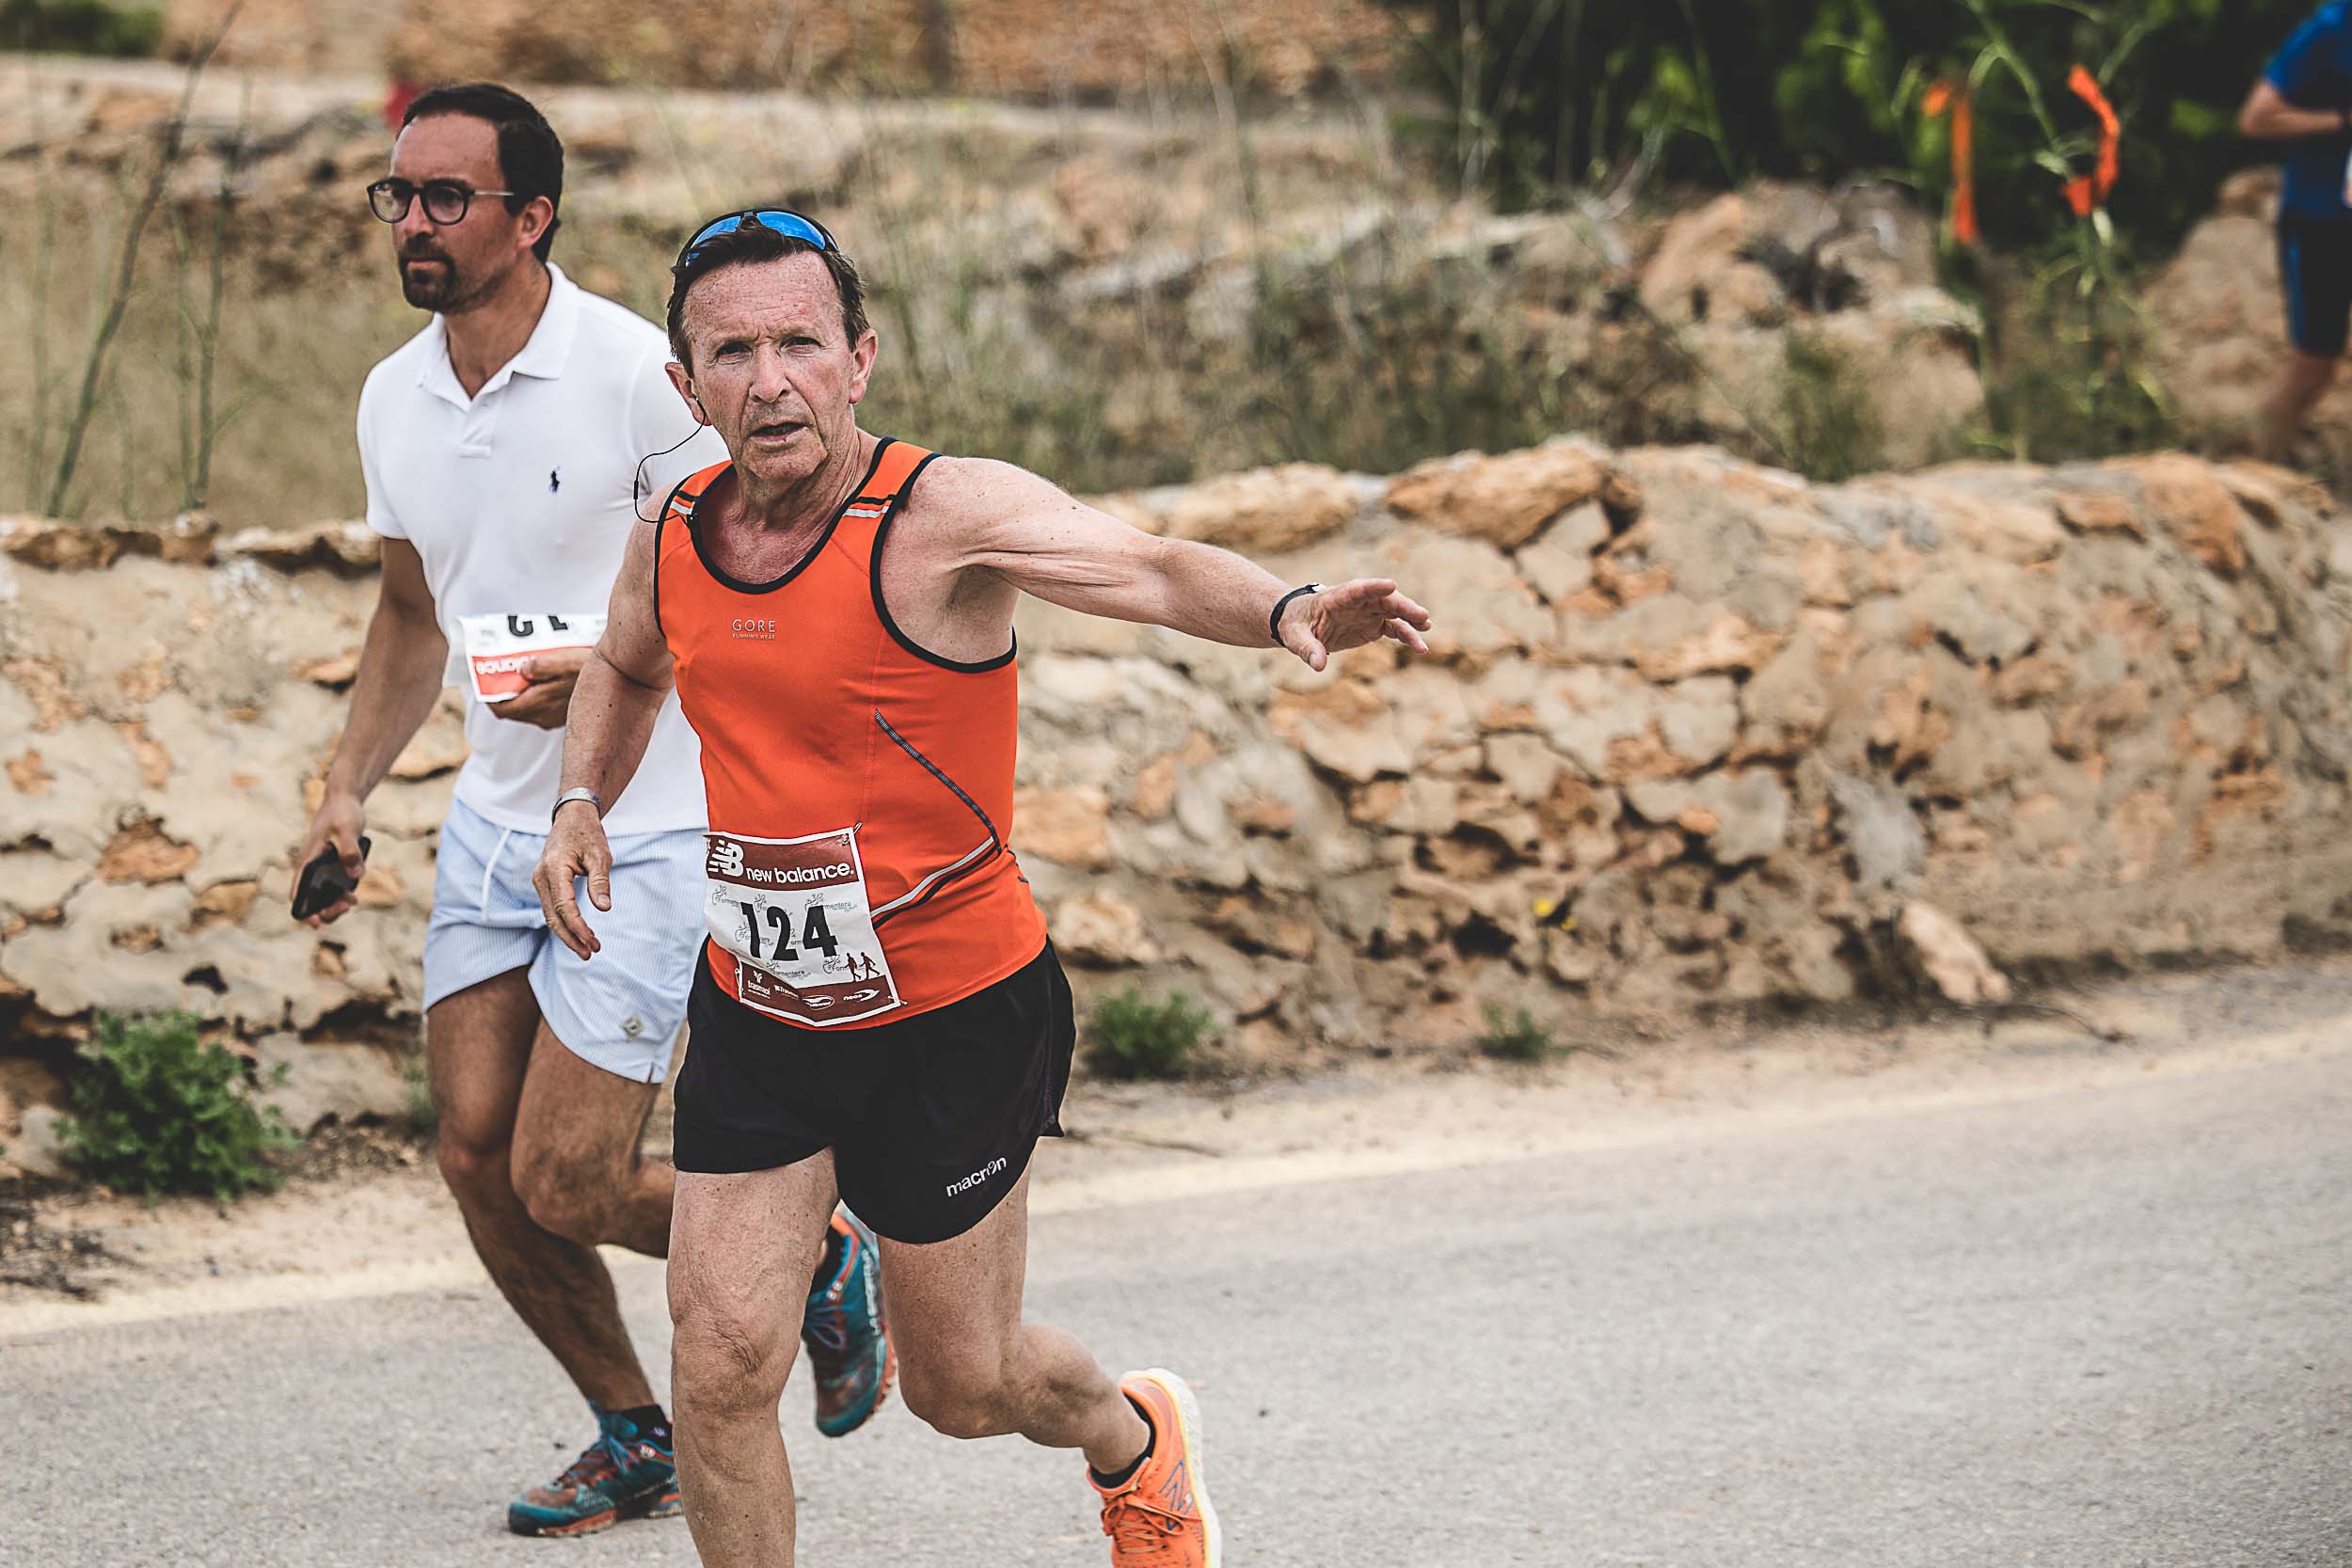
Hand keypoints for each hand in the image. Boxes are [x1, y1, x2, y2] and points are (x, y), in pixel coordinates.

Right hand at [293, 789, 366, 927]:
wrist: (345, 800)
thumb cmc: (341, 813)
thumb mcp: (347, 829)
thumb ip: (350, 851)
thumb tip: (356, 874)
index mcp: (308, 861)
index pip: (299, 892)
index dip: (304, 911)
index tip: (316, 922)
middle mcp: (312, 868)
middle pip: (312, 899)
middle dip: (328, 909)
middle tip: (348, 904)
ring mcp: (322, 867)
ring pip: (324, 895)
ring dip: (336, 903)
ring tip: (353, 900)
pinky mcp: (334, 865)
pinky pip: (335, 886)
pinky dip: (342, 893)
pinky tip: (352, 893)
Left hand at [491, 647, 590, 729]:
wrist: (624, 679)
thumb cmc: (595, 668)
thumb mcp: (566, 659)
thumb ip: (541, 665)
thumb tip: (521, 668)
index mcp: (540, 705)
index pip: (502, 710)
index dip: (489, 697)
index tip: (486, 680)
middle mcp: (545, 717)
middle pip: (513, 710)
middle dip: (505, 692)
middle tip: (504, 671)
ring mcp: (556, 718)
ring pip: (527, 710)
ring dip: (521, 693)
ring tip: (524, 671)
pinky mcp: (566, 715)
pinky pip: (541, 708)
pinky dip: (536, 695)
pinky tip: (545, 678)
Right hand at [533, 799, 612, 959]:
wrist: (572, 817)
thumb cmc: (588, 834)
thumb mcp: (600, 855)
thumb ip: (600, 881)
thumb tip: (604, 908)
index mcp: (554, 868)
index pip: (563, 906)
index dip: (577, 927)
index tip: (592, 942)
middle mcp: (541, 877)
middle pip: (553, 916)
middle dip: (571, 937)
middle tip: (590, 953)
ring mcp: (539, 881)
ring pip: (550, 915)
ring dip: (568, 933)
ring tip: (587, 949)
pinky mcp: (544, 884)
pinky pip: (552, 908)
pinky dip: (565, 923)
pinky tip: (580, 933)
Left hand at [1278, 578, 1432, 671]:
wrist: (1301, 624)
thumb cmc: (1296, 625)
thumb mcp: (1295, 637)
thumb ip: (1307, 649)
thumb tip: (1319, 665)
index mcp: (1337, 597)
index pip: (1358, 589)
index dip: (1374, 587)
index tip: (1391, 585)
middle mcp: (1358, 601)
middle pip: (1384, 599)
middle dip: (1403, 606)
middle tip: (1422, 616)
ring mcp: (1368, 612)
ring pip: (1394, 612)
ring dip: (1411, 619)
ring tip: (1426, 628)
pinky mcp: (1373, 625)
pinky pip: (1394, 628)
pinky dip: (1407, 636)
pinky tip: (1420, 647)